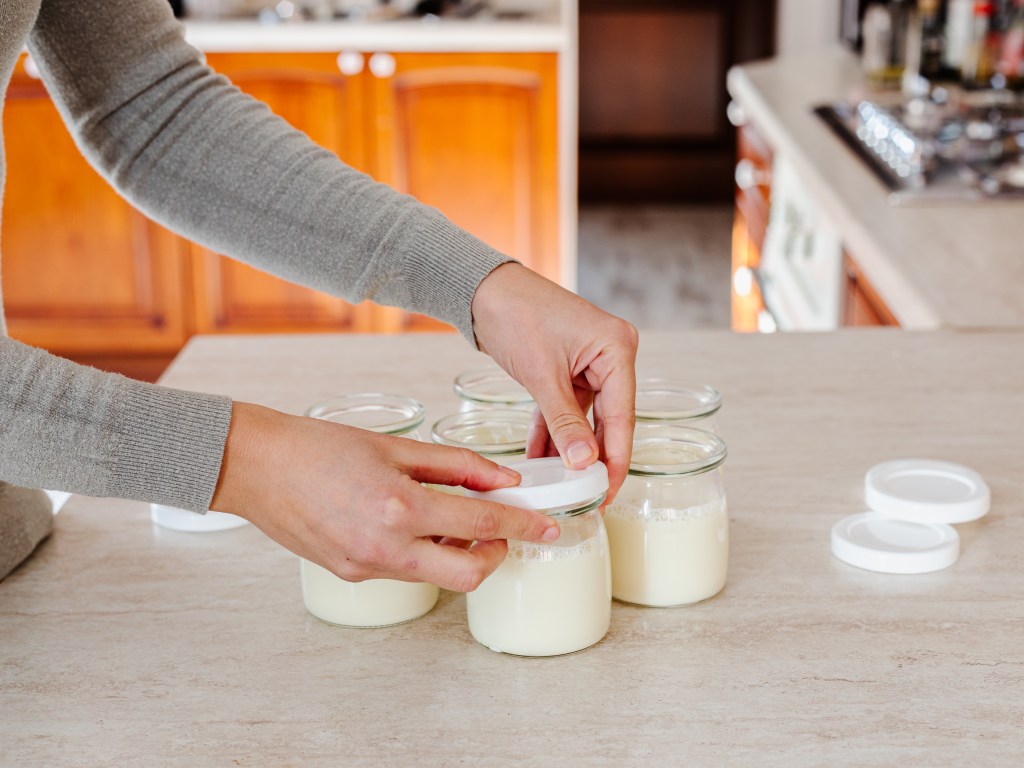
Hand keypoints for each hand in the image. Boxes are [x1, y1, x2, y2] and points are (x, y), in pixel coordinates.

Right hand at [210, 402, 558, 591]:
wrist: (255, 467)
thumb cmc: (319, 447)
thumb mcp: (396, 447)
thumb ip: (456, 466)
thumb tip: (503, 479)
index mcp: (401, 508)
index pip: (482, 526)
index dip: (523, 527)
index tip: (548, 527)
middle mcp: (386, 548)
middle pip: (468, 575)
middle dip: (496, 556)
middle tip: (502, 532)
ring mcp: (366, 568)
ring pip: (435, 576)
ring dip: (457, 555)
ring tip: (453, 520)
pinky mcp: (350, 576)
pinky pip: (403, 572)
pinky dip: (421, 553)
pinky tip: (411, 524)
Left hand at [471, 263, 638, 500]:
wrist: (482, 289)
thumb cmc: (516, 314)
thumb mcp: (542, 375)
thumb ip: (564, 422)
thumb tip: (584, 463)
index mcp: (617, 349)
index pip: (622, 417)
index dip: (615, 459)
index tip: (606, 493)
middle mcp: (610, 355)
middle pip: (608, 420)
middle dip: (591, 458)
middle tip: (585, 496)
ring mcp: (589, 362)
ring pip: (583, 417)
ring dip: (566, 448)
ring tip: (556, 483)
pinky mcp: (567, 367)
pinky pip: (563, 407)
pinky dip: (550, 430)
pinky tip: (538, 458)